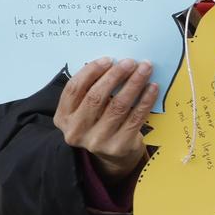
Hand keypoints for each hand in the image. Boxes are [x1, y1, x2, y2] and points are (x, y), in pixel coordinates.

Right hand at [54, 58, 155, 183]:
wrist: (112, 155)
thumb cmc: (99, 122)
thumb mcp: (85, 109)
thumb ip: (90, 89)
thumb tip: (112, 62)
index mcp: (63, 118)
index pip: (73, 89)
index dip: (91, 71)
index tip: (109, 59)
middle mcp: (76, 131)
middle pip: (96, 96)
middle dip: (115, 75)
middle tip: (131, 62)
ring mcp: (97, 141)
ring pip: (118, 105)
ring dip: (134, 84)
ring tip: (145, 69)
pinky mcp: (118, 146)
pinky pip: (135, 117)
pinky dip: (145, 100)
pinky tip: (152, 87)